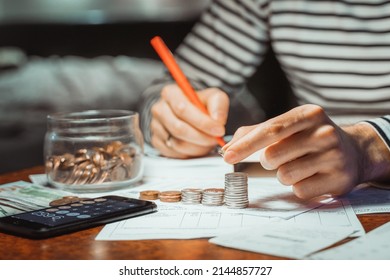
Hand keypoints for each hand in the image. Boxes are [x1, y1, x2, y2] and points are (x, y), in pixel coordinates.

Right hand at [150, 84, 228, 157]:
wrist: (192, 114)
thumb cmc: (201, 105)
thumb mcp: (214, 97)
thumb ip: (218, 105)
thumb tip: (217, 120)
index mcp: (170, 93)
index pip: (183, 109)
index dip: (202, 122)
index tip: (218, 130)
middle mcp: (159, 109)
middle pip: (178, 128)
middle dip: (201, 137)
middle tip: (215, 139)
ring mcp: (156, 127)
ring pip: (177, 143)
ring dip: (197, 147)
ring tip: (208, 141)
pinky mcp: (157, 142)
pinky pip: (174, 153)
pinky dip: (190, 153)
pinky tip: (198, 146)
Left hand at [222, 104, 389, 198]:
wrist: (355, 152)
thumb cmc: (311, 138)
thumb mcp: (290, 126)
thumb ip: (257, 132)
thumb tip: (227, 146)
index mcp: (309, 115)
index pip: (270, 130)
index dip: (245, 145)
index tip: (226, 156)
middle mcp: (324, 133)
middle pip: (272, 155)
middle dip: (268, 161)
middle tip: (279, 157)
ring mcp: (334, 157)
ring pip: (284, 175)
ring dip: (284, 174)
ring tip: (300, 165)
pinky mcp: (338, 180)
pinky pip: (299, 191)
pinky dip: (299, 186)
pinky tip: (312, 176)